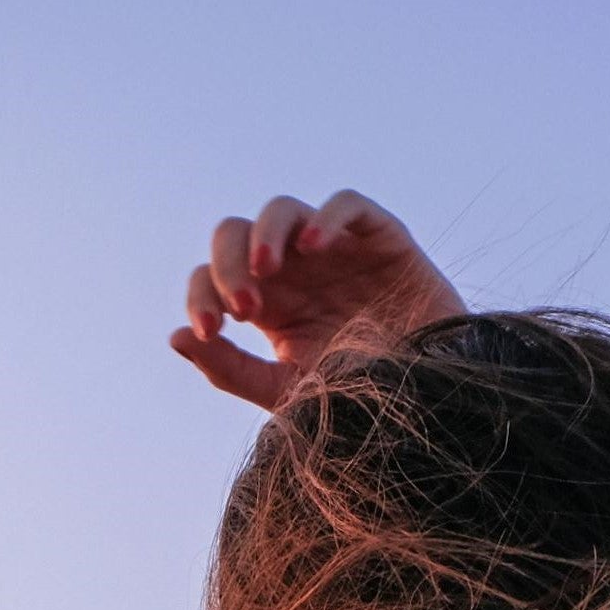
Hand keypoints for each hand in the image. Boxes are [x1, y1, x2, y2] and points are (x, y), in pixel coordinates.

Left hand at [169, 190, 466, 408]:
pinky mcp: (380, 237)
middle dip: (229, 263)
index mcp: (268, 303)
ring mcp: (335, 249)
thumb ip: (231, 369)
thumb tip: (176, 338)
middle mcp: (295, 269)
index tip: (210, 329)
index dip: (202, 295)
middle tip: (245, 305)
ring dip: (265, 235)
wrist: (434, 404)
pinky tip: (315, 246)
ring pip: (281, 211)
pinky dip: (326, 216)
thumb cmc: (362, 400)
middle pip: (236, 233)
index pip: (213, 278)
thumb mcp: (287, 394)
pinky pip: (346, 205)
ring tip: (270, 271)